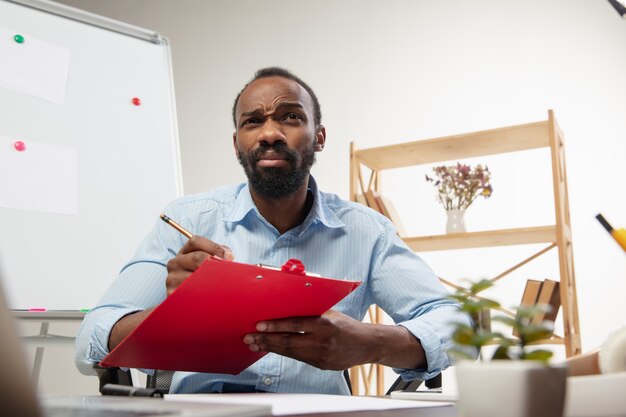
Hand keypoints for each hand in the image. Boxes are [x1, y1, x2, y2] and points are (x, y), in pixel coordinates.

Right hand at [165, 236, 233, 294]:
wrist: (194, 304)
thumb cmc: (208, 279)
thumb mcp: (212, 263)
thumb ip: (220, 254)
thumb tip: (228, 257)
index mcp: (184, 252)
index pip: (196, 241)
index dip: (215, 247)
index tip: (230, 257)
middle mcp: (174, 263)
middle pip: (198, 257)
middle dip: (215, 265)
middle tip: (227, 274)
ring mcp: (171, 278)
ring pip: (196, 275)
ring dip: (211, 281)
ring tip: (219, 286)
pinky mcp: (171, 294)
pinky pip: (191, 291)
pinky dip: (204, 293)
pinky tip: (211, 296)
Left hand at [242, 310, 377, 369]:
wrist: (366, 344)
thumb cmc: (346, 325)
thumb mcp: (330, 313)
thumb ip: (311, 311)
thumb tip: (286, 305)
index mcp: (325, 324)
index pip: (295, 324)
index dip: (275, 325)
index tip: (259, 325)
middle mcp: (323, 341)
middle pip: (289, 341)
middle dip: (266, 339)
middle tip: (249, 337)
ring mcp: (321, 355)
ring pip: (291, 352)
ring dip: (270, 347)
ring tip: (254, 344)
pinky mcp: (321, 365)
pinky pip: (298, 358)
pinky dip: (283, 353)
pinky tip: (272, 348)